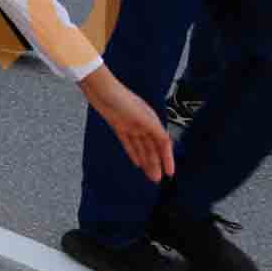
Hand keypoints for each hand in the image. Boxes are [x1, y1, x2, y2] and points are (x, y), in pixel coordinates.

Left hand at [79, 68, 173, 183]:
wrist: (101, 90)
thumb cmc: (122, 99)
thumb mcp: (142, 116)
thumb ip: (154, 129)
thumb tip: (166, 142)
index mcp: (152, 121)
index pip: (163, 144)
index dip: (168, 159)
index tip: (170, 173)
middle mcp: (143, 124)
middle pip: (152, 148)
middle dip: (156, 164)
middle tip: (158, 180)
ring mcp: (131, 126)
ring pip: (141, 148)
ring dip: (147, 162)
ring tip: (150, 176)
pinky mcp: (119, 126)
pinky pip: (129, 144)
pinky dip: (134, 154)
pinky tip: (137, 164)